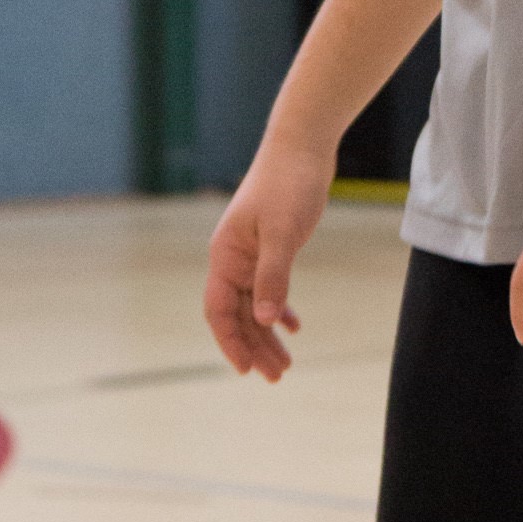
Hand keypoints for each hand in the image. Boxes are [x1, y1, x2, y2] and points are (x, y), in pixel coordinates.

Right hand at [203, 131, 332, 381]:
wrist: (303, 146)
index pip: (219, 310)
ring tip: (285, 363)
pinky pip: (269, 287)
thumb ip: (274, 275)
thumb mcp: (283, 232)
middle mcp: (233, 258)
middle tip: (277, 375)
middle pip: (238, 314)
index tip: (246, 370)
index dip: (230, 341)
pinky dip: (279, 307)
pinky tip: (293, 325)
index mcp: (225, 255)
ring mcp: (251, 253)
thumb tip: (266, 320)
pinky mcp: (271, 246)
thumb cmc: (288, 183)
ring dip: (267, 333)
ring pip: (255, 305)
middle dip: (254, 346)